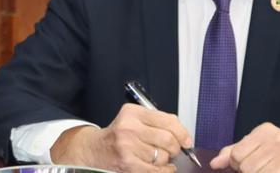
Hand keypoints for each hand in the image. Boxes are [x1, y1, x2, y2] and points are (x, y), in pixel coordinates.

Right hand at [50, 103, 191, 171]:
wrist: (93, 151)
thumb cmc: (118, 136)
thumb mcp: (134, 120)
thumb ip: (157, 122)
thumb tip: (184, 136)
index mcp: (133, 113)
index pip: (168, 120)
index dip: (182, 133)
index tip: (187, 141)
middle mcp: (129, 128)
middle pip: (168, 139)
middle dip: (175, 148)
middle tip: (173, 151)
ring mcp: (127, 147)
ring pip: (162, 156)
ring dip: (165, 160)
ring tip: (157, 158)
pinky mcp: (127, 165)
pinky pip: (156, 170)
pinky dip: (164, 171)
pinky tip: (161, 169)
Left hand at [209, 122, 279, 171]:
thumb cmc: (277, 148)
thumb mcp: (256, 144)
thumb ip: (233, 152)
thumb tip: (214, 164)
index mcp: (264, 131)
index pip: (237, 154)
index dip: (236, 164)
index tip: (243, 165)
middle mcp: (277, 140)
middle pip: (247, 168)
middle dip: (247, 172)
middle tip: (257, 169)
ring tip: (265, 170)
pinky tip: (275, 172)